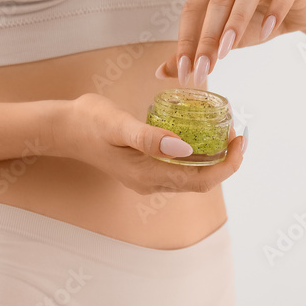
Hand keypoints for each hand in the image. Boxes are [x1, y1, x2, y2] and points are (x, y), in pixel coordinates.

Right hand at [59, 93, 246, 194]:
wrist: (66, 129)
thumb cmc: (90, 122)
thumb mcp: (118, 125)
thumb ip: (150, 137)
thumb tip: (186, 147)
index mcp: (148, 175)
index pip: (202, 180)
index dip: (228, 164)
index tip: (240, 139)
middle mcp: (151, 183)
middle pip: (202, 181)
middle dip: (226, 161)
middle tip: (237, 132)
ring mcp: (148, 179)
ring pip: (193, 177)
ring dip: (214, 159)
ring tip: (225, 132)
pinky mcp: (146, 170)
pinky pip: (180, 169)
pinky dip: (198, 155)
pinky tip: (201, 135)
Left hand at [154, 0, 305, 85]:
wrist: (302, 8)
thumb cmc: (258, 21)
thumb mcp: (224, 40)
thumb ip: (196, 52)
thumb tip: (161, 73)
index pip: (192, 10)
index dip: (185, 40)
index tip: (183, 71)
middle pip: (217, 1)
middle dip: (207, 37)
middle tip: (203, 68)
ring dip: (235, 21)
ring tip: (228, 50)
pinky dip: (275, 9)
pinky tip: (268, 31)